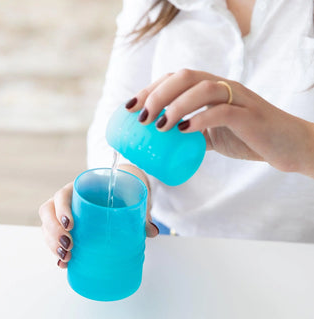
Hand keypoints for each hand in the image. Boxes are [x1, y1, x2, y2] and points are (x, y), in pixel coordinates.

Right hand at [39, 170, 157, 268]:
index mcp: (80, 188)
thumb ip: (141, 214)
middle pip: (49, 213)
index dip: (61, 209)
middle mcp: (68, 200)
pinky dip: (56, 252)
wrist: (121, 190)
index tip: (70, 224)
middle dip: (54, 232)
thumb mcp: (131, 198)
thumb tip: (153, 232)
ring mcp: (64, 214)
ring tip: (66, 258)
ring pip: (48, 227)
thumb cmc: (123, 191)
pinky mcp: (67, 228)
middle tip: (69, 246)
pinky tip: (63, 263)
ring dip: (52, 244)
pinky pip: (54, 238)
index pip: (62, 195)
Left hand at [125, 69, 313, 177]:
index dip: (150, 90)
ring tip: (158, 126)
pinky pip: (223, 110)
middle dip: (157, 94)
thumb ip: (194, 132)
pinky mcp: (250, 115)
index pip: (175, 80)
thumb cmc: (249, 136)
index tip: (129, 107)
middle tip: (140, 117)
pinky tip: (184, 130)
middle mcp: (223, 87)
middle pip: (185, 77)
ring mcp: (238, 99)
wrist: (286, 145)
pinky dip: (200, 119)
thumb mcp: (215, 134)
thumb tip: (167, 143)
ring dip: (176, 105)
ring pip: (203, 88)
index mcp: (211, 90)